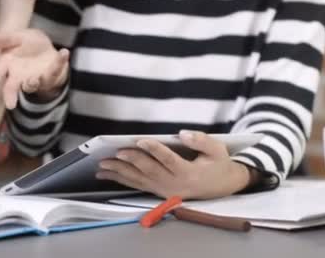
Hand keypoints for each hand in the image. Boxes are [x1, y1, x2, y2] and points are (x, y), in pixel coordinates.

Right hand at [0, 29, 68, 108]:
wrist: (48, 47)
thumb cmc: (27, 45)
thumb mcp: (16, 38)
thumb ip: (3, 39)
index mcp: (7, 64)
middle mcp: (19, 75)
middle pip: (12, 87)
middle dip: (11, 95)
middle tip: (11, 105)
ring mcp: (35, 78)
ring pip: (32, 84)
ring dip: (33, 83)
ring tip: (33, 80)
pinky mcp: (50, 76)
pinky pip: (54, 71)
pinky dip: (59, 62)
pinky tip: (64, 52)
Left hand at [97, 131, 252, 199]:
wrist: (222, 186)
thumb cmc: (218, 164)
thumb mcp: (217, 149)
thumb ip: (201, 141)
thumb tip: (183, 134)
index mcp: (189, 173)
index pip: (169, 160)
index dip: (154, 150)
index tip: (140, 139)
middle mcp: (175, 184)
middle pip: (149, 171)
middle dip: (131, 161)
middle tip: (115, 152)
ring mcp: (165, 190)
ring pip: (139, 181)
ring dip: (119, 172)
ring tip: (102, 165)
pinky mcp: (158, 192)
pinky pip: (137, 186)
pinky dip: (121, 180)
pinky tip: (107, 174)